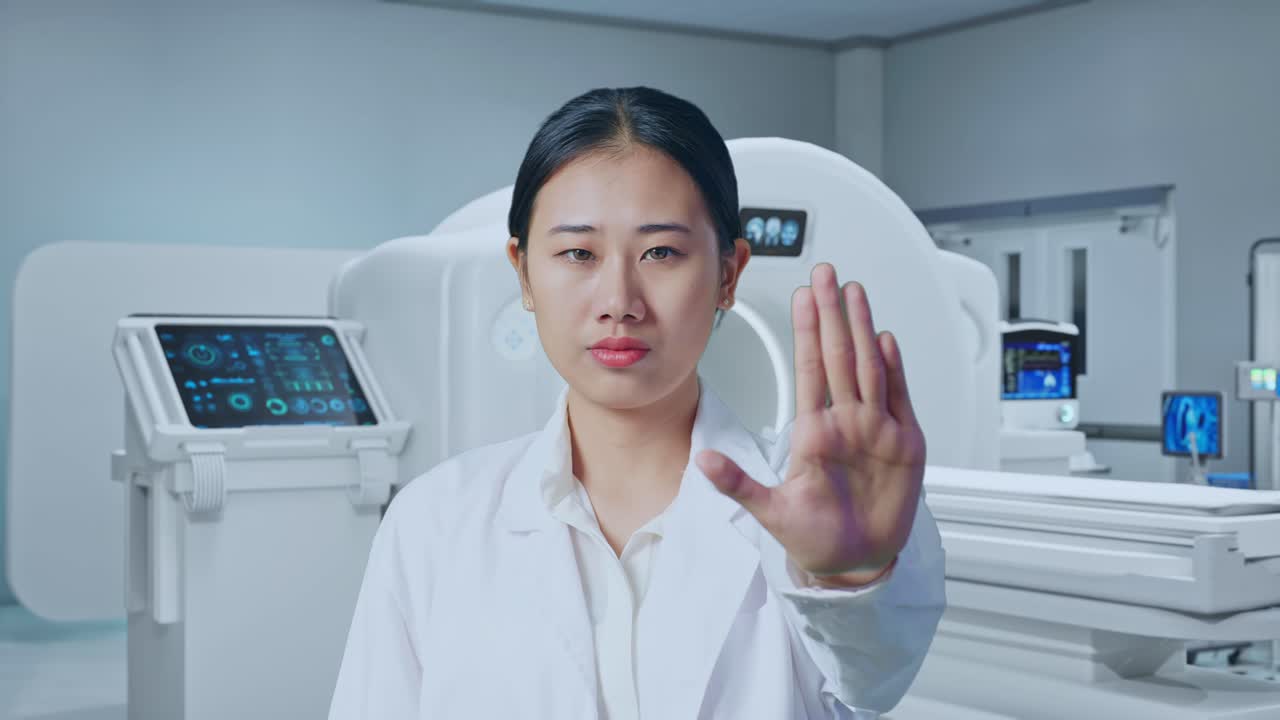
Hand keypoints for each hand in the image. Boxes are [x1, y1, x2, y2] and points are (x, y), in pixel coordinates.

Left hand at [697, 263, 925, 584]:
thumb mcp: (769, 512)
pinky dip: (895, 370)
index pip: (810, 369)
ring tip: (856, 294)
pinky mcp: (904, 446)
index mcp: (813, 432)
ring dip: (863, 329)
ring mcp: (875, 430)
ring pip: (869, 368)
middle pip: (840, 356)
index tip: (802, 297)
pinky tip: (887, 340)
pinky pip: (899, 399)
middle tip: (827, 274)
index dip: (808, 331)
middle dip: (833, 314)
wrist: (855, 563)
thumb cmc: (814, 537)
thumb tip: (702, 461)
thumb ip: (738, 484)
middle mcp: (845, 423)